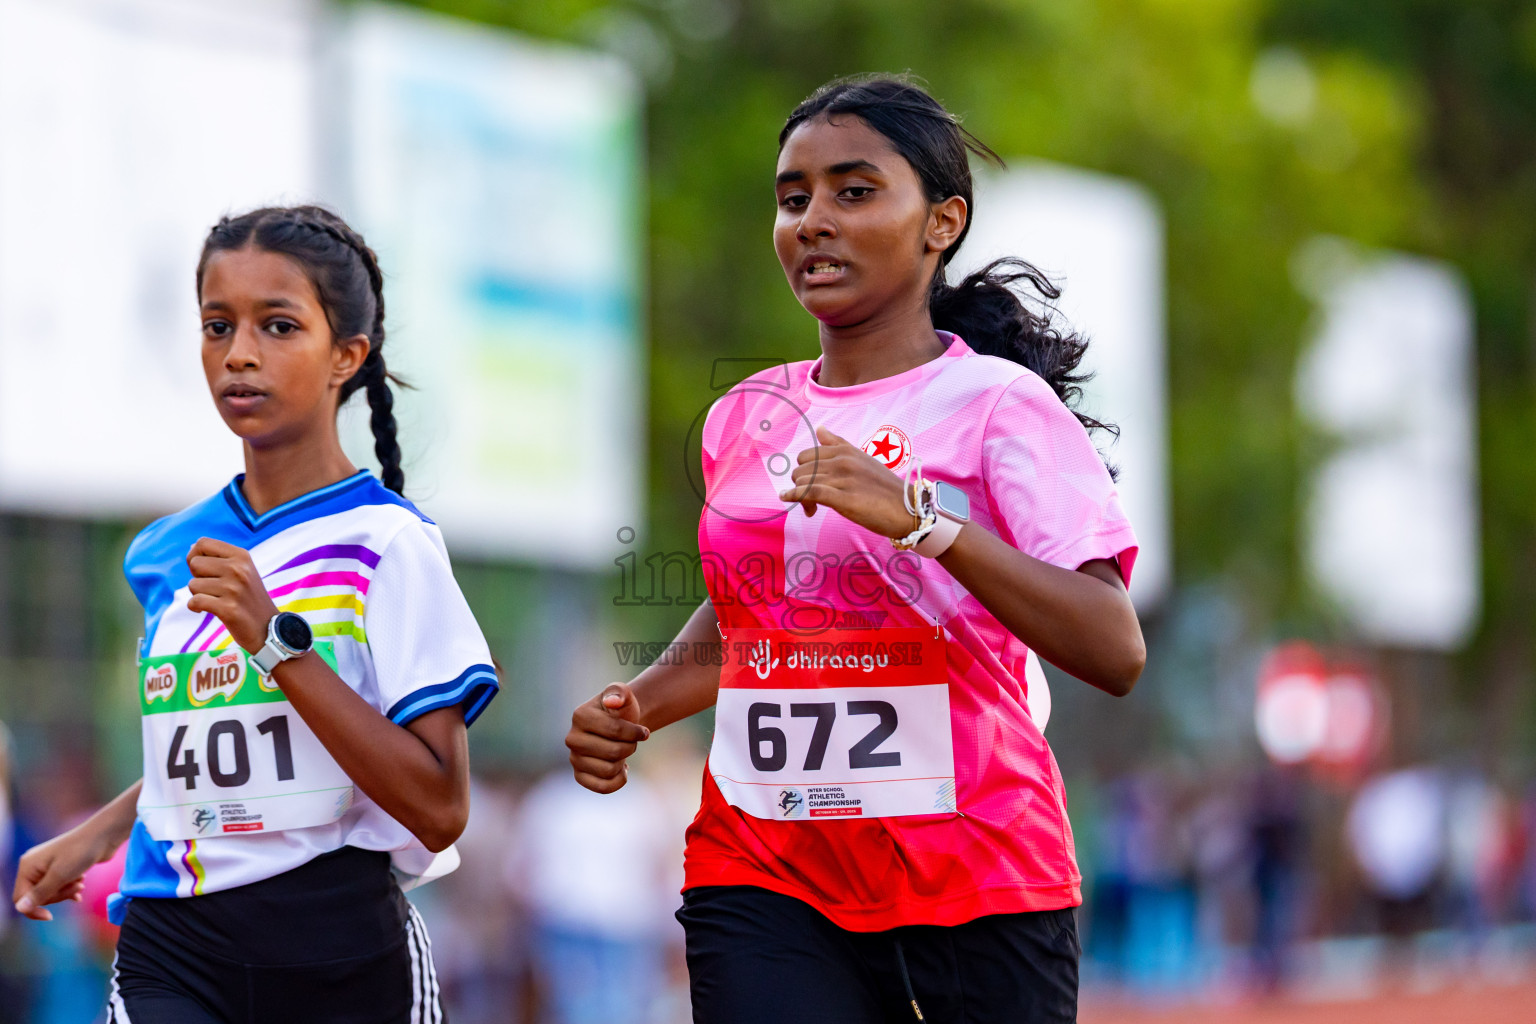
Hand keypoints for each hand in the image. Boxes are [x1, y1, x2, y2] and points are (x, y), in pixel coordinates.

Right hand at [13, 829, 107, 920]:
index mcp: (28, 866)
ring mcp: (47, 866)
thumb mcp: (60, 876)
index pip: (20, 898)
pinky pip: (59, 886)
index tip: (50, 917)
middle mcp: (34, 866)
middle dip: (57, 896)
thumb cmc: (81, 852)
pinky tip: (80, 890)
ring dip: (66, 891)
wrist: (105, 835)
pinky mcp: (61, 867)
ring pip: (50, 892)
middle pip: (37, 896)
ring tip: (81, 882)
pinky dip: (69, 889)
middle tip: (77, 886)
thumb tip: (20, 908)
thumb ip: (40, 893)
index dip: (32, 910)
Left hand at [186, 538, 278, 653]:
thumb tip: (192, 546)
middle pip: (194, 563)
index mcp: (242, 556)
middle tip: (213, 588)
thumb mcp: (243, 571)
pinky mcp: (228, 609)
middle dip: (197, 577)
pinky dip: (195, 607)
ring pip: (192, 584)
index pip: (203, 543)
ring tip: (216, 600)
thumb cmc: (249, 599)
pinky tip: (205, 610)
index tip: (203, 570)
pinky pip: (195, 601)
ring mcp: (234, 589)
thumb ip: (220, 558)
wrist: (268, 628)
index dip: (194, 555)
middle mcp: (239, 569)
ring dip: (198, 594)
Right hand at [566, 683, 649, 793]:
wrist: (619, 724)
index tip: (644, 731)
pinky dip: (618, 780)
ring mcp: (574, 759)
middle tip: (631, 741)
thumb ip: (620, 692)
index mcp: (580, 716)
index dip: (636, 733)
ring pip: (609, 771)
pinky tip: (621, 768)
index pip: (615, 731)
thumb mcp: (623, 694)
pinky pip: (603, 787)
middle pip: (613, 753)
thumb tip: (613, 701)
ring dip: (624, 761)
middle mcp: (572, 739)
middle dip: (630, 747)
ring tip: (623, 751)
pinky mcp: (580, 776)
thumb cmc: (621, 709)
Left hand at [778, 425, 916, 537]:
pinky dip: (794, 495)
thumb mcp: (863, 460)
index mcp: (846, 451)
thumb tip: (819, 429)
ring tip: (811, 508)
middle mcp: (843, 461)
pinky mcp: (844, 498)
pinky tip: (788, 498)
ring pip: (804, 480)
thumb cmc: (885, 489)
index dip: (804, 471)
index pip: (808, 455)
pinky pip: (809, 491)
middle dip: (800, 484)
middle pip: (802, 468)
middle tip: (811, 501)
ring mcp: (843, 479)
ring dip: (800, 497)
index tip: (811, 485)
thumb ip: (839, 445)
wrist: (908, 510)